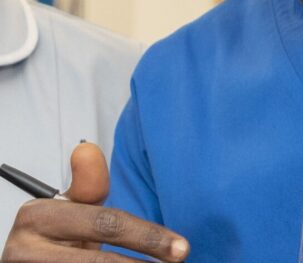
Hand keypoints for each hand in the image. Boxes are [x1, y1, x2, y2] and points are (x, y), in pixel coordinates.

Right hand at [2, 142, 189, 261]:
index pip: (106, 224)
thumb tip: (87, 149)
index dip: (148, 236)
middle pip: (100, 261)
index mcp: (37, 217)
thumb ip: (87, 185)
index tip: (181, 247)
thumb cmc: (57, 236)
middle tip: (178, 261)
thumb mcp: (71, 209)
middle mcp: (24, 250)